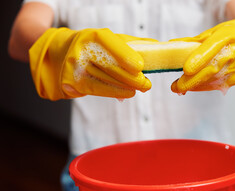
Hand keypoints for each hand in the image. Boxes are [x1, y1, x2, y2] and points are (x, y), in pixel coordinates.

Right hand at [29, 28, 155, 99]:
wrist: (60, 53)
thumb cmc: (94, 47)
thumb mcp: (111, 40)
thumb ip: (133, 45)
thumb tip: (157, 47)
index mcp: (94, 36)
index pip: (112, 45)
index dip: (126, 57)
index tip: (141, 67)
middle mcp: (82, 49)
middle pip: (111, 66)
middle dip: (132, 78)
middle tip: (147, 84)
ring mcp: (76, 67)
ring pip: (106, 80)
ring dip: (126, 87)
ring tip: (140, 89)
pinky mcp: (72, 82)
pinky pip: (97, 89)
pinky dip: (114, 92)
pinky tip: (127, 94)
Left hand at [170, 14, 234, 93]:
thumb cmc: (234, 33)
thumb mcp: (216, 32)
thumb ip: (196, 41)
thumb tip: (173, 45)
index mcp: (229, 35)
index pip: (212, 49)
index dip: (199, 60)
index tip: (185, 70)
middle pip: (212, 69)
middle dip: (192, 80)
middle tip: (176, 87)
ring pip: (216, 81)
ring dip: (198, 86)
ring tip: (182, 88)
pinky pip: (224, 85)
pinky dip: (209, 86)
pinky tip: (199, 86)